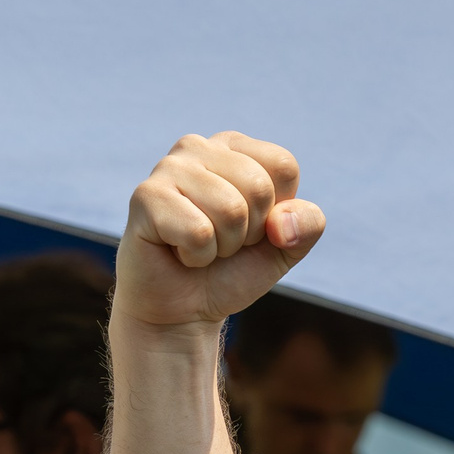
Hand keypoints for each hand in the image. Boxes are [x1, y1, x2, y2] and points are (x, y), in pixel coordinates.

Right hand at [116, 132, 324, 330]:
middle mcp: (198, 146)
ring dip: (224, 246)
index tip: (251, 226)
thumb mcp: (287, 247)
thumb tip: (282, 223)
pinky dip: (198, 256)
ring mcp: (168, 167)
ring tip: (201, 245)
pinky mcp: (145, 196)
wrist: (186, 307)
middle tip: (222, 240)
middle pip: (259, 188)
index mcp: (235, 147)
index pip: (283, 165)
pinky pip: (199, 232)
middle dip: (250, 231)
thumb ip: (308, 224)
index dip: (277, 211)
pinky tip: (179, 252)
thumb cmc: (234, 267)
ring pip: (231, 209)